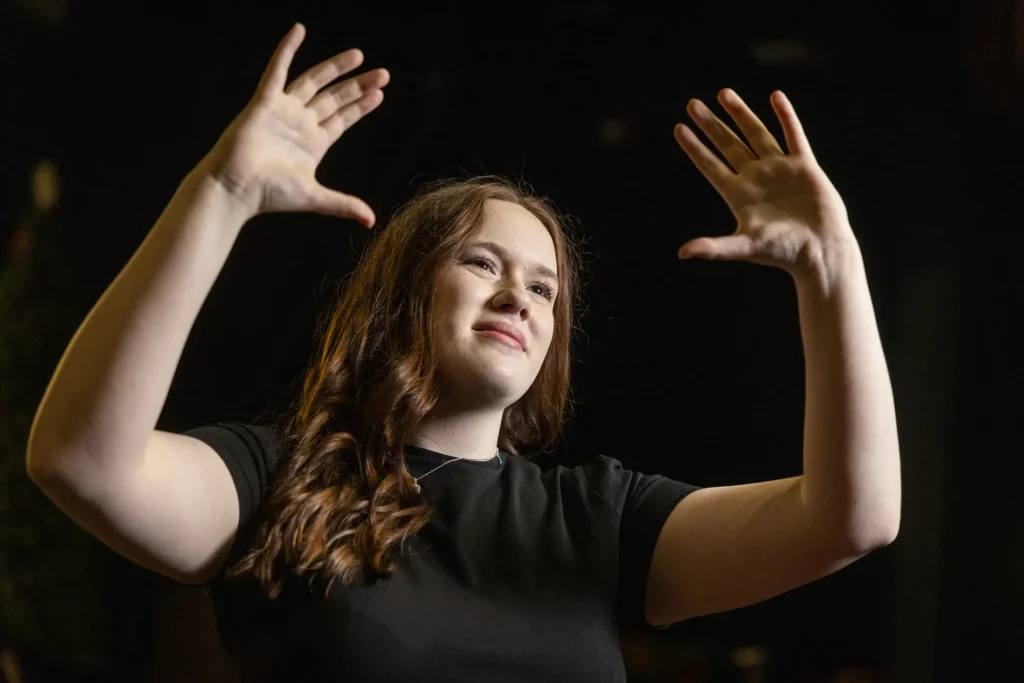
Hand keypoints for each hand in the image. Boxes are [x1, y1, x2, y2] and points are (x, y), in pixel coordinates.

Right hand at [200, 23, 388, 225]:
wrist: (237, 187)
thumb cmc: (271, 195)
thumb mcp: (315, 197)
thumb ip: (344, 205)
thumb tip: (371, 221)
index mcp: (313, 145)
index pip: (342, 120)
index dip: (360, 107)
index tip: (379, 94)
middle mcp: (300, 125)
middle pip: (335, 99)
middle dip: (358, 86)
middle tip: (383, 74)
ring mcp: (284, 111)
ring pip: (314, 82)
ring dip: (335, 68)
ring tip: (359, 55)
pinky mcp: (265, 101)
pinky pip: (276, 70)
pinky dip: (287, 49)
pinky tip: (299, 30)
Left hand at [674, 89, 854, 277]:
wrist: (820, 252)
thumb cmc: (782, 252)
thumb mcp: (744, 247)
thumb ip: (714, 247)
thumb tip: (682, 253)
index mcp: (738, 195)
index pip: (710, 165)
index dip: (695, 147)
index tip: (679, 128)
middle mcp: (755, 178)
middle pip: (728, 145)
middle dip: (711, 124)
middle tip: (692, 104)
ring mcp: (779, 170)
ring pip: (756, 134)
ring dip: (741, 114)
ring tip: (723, 93)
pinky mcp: (803, 166)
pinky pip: (793, 135)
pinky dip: (786, 116)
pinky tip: (775, 97)